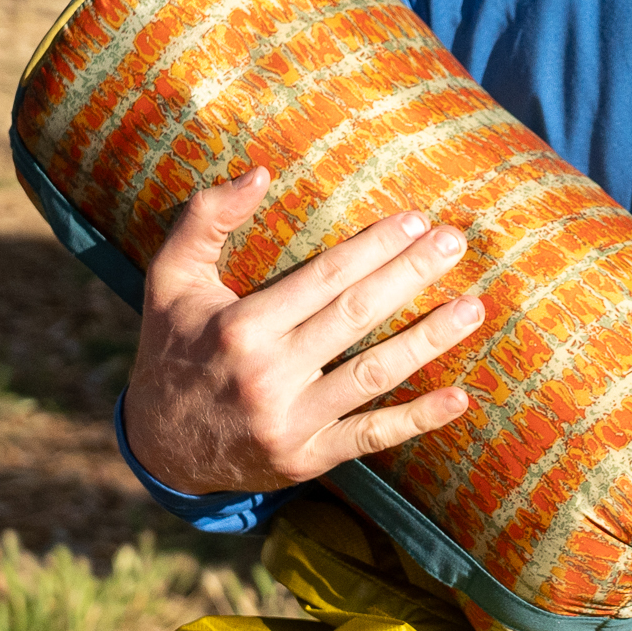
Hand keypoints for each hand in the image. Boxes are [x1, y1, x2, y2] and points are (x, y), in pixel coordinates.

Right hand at [123, 168, 482, 493]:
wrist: (159, 446)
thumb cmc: (173, 348)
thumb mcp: (170, 279)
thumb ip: (205, 218)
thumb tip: (259, 171)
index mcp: (240, 326)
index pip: (325, 276)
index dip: (375, 246)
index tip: (415, 220)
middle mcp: (267, 374)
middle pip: (356, 315)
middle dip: (411, 275)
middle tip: (453, 243)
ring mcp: (290, 421)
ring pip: (374, 373)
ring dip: (428, 340)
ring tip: (472, 308)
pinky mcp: (305, 459)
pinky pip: (369, 437)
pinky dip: (416, 420)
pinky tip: (459, 399)